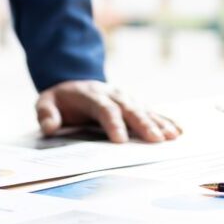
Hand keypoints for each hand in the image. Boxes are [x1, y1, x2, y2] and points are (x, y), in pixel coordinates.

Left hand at [36, 80, 181, 143]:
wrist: (74, 82)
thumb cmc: (61, 99)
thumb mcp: (46, 102)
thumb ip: (46, 113)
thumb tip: (50, 127)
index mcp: (92, 95)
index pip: (105, 109)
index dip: (113, 124)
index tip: (120, 141)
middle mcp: (113, 95)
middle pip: (130, 109)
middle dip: (143, 124)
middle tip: (156, 140)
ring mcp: (126, 99)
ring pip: (144, 110)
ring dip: (158, 123)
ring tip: (171, 137)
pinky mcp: (134, 104)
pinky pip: (152, 111)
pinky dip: (165, 120)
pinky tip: (178, 130)